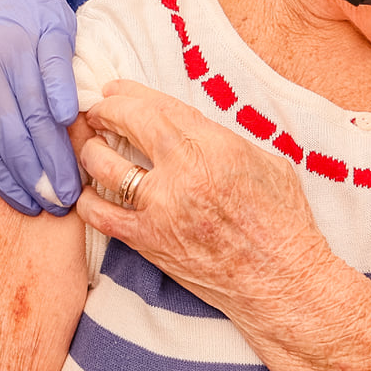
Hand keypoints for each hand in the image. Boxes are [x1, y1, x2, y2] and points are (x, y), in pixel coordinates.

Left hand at [73, 80, 330, 316]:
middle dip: (103, 112)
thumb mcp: (265, 161)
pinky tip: (86, 193)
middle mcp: (182, 172)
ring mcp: (159, 208)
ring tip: (88, 146)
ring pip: (101, 166)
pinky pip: (99, 215)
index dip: (128, 93)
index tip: (114, 89)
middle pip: (125, 124)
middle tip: (94, 112)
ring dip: (88, 150)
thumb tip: (190, 127)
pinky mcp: (147, 241)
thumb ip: (222, 140)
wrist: (283, 281)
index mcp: (213, 146)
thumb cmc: (284, 221)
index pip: (157, 106)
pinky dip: (86, 201)